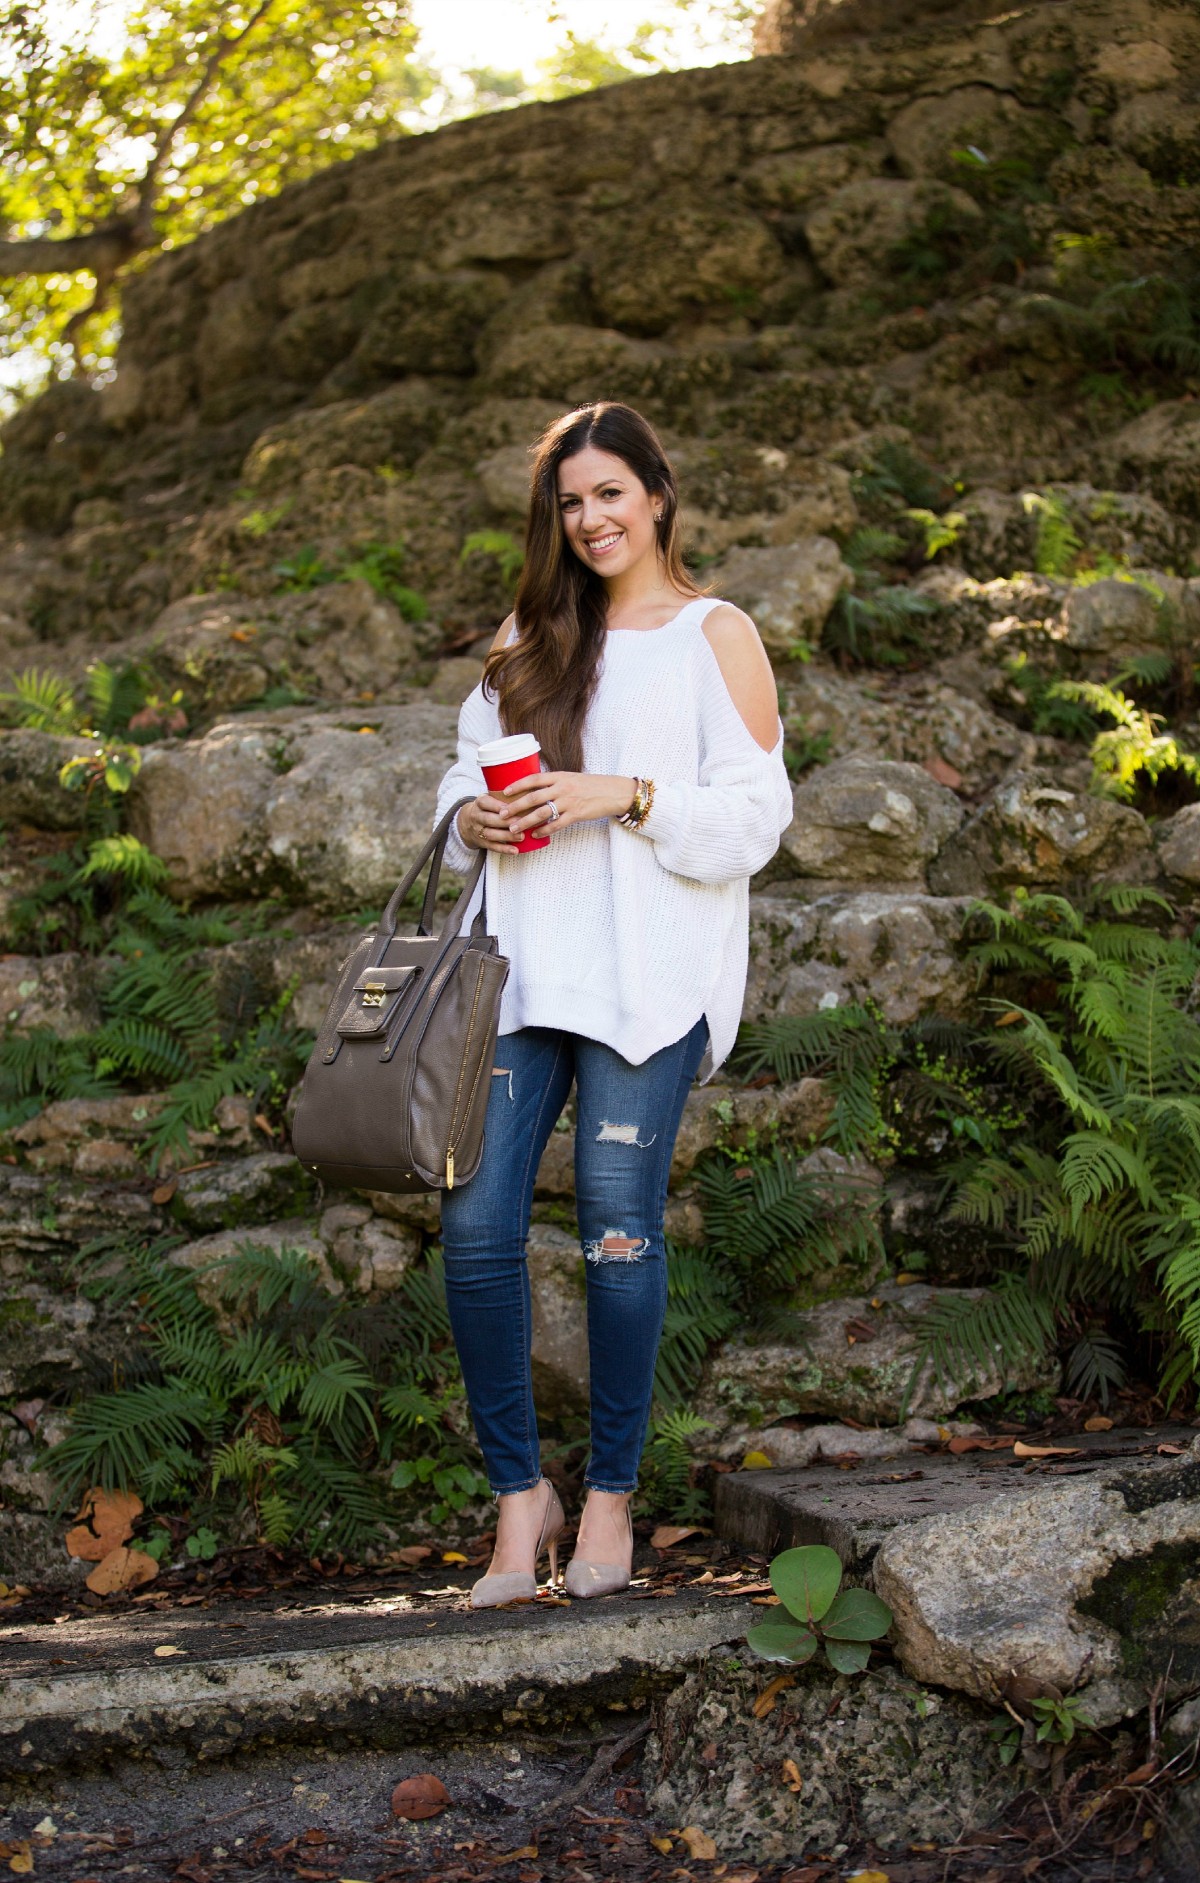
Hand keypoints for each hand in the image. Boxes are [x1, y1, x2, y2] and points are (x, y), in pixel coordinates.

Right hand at [456, 790, 525, 854]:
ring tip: (522, 837)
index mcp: (479, 803)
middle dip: (506, 822)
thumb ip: (503, 796)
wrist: (467, 822)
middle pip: (489, 819)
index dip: (498, 806)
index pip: (486, 803)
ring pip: (491, 834)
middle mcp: (476, 816)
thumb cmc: (487, 807)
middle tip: (522, 822)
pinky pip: (492, 847)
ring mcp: (477, 830)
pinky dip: (504, 849)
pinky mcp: (481, 842)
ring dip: (507, 836)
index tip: (511, 807)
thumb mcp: (490, 798)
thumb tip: (528, 791)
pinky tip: (515, 851)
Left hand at [494, 771, 638, 842]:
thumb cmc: (592, 785)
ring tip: (513, 828)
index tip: (505, 791)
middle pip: (533, 797)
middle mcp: (562, 787)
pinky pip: (556, 824)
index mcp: (560, 776)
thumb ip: (555, 783)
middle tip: (502, 814)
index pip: (534, 778)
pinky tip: (535, 834)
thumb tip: (537, 790)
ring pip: (542, 813)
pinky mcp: (576, 814)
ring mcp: (569, 801)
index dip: (518, 784)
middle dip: (515, 806)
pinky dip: (544, 830)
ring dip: (525, 821)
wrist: (614, 792)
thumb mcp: (572, 778)